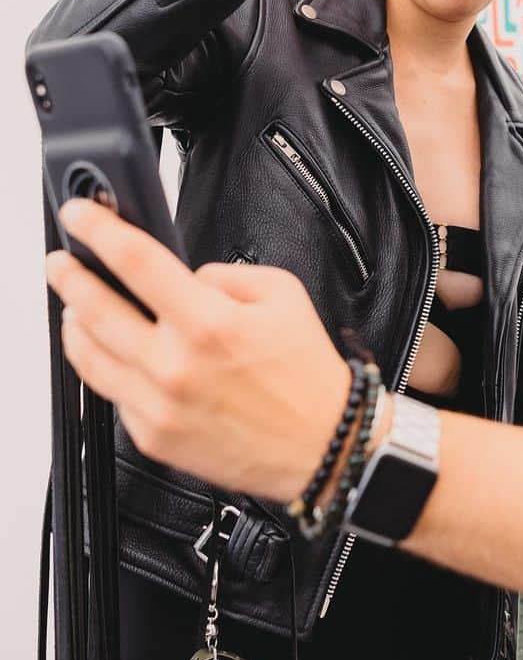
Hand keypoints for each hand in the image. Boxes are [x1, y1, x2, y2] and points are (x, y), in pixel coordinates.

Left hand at [45, 199, 349, 501]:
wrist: (323, 443)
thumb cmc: (307, 374)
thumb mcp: (284, 295)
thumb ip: (226, 275)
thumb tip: (187, 277)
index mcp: (210, 322)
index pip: (136, 262)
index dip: (99, 231)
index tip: (81, 216)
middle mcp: (176, 365)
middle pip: (93, 309)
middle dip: (69, 277)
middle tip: (62, 263)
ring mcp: (158, 405)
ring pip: (88, 356)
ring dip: (74, 323)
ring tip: (76, 307)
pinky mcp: (153, 437)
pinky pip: (111, 394)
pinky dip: (106, 366)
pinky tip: (113, 353)